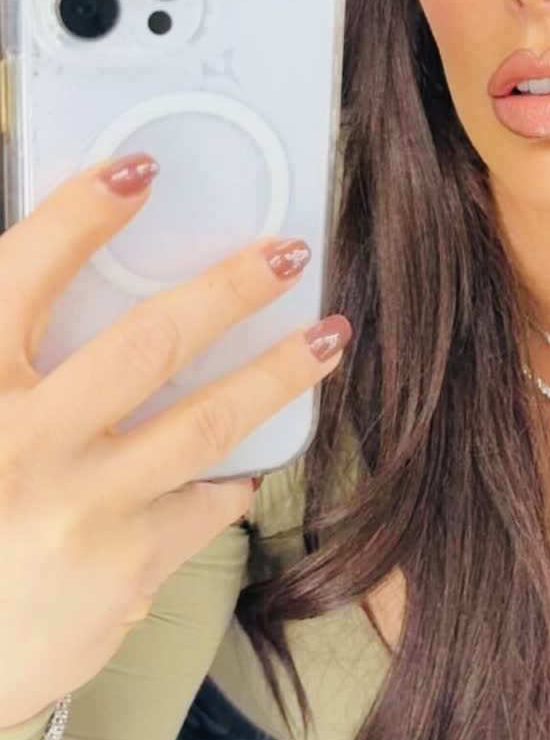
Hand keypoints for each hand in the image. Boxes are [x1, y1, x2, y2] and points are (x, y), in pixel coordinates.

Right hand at [0, 153, 350, 728]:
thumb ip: (8, 352)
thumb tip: (57, 276)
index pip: (21, 275)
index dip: (81, 217)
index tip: (138, 171)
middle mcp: (22, 444)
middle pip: (147, 344)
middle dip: (229, 289)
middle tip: (287, 252)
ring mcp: (82, 510)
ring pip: (204, 423)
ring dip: (277, 372)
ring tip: (327, 337)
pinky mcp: (127, 568)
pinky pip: (206, 500)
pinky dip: (232, 471)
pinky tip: (252, 452)